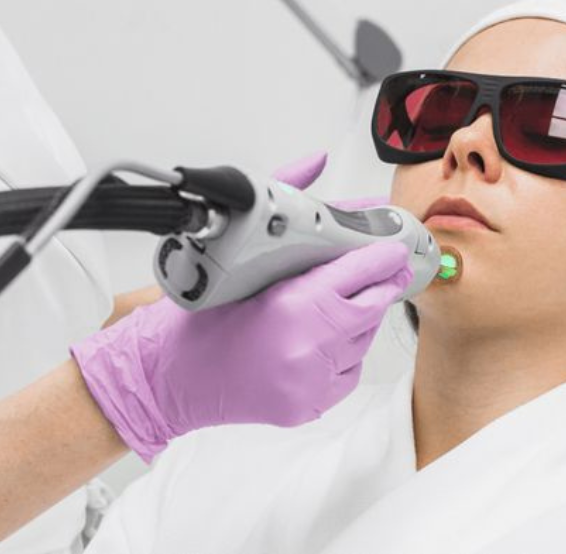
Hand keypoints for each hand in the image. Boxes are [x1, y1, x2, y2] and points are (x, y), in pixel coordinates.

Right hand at [71, 152, 410, 461]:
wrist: (168, 377)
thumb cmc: (198, 317)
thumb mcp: (237, 250)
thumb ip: (285, 199)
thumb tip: (316, 159)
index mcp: (293, 304)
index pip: (361, 274)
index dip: (384, 258)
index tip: (397, 250)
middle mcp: (308, 345)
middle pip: (371, 308)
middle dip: (381, 287)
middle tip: (387, 272)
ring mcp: (311, 381)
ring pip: (362, 342)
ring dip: (360, 321)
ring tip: (338, 305)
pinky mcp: (309, 406)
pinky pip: (348, 374)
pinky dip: (343, 356)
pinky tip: (321, 341)